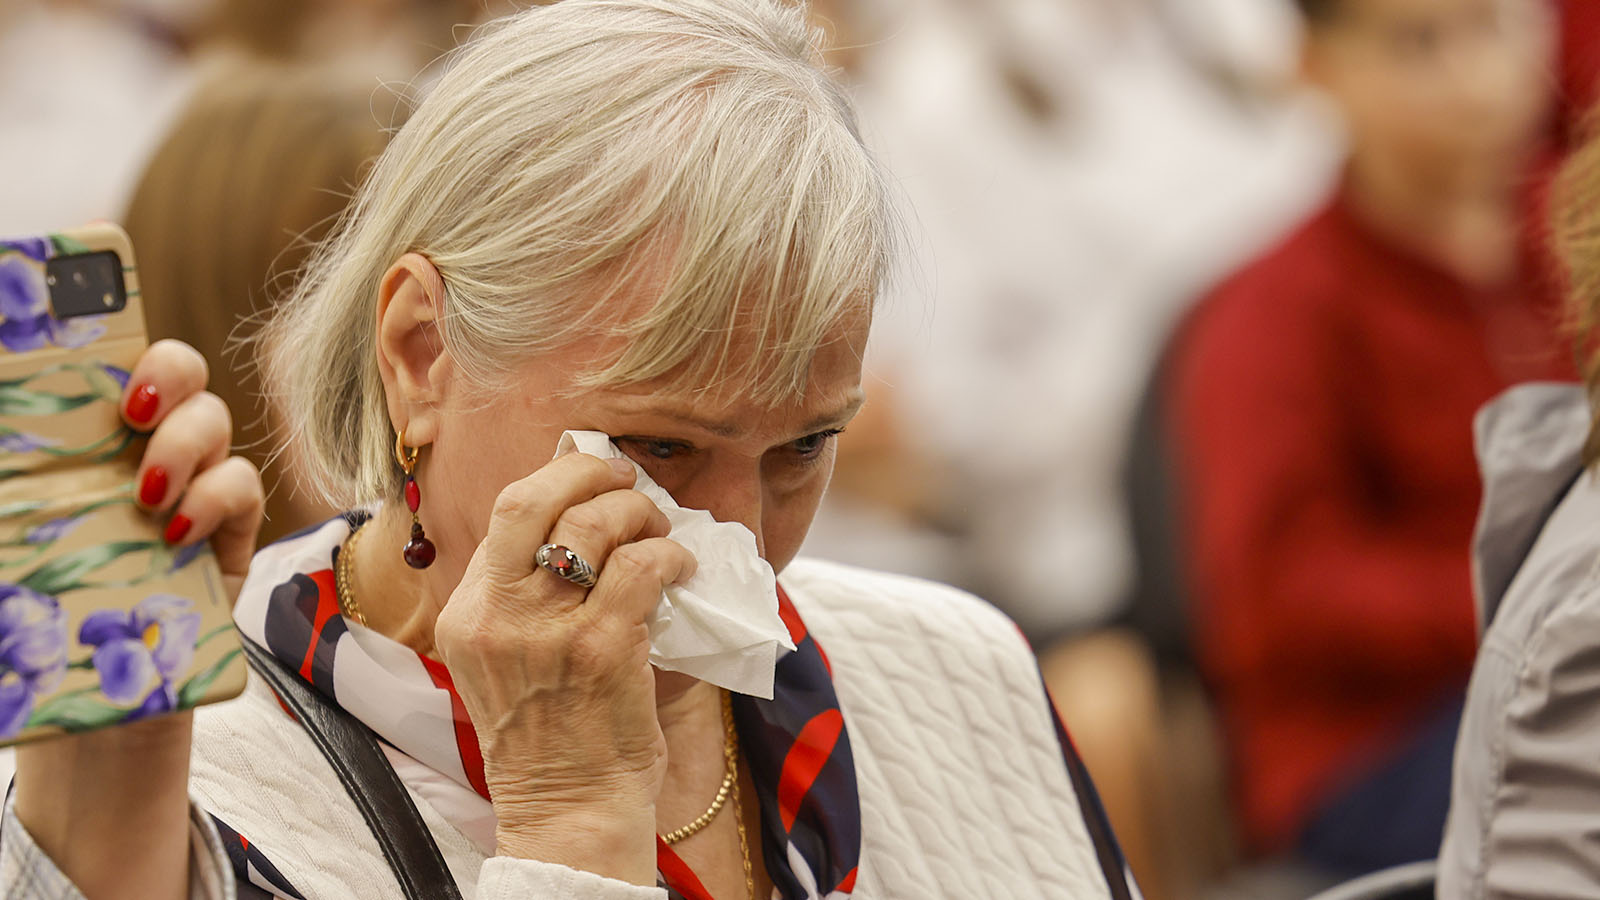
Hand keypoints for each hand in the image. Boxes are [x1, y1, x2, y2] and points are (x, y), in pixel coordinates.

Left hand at [13, 340, 263, 899]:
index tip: (84, 338)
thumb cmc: (31, 627)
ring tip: (147, 495)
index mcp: (78, 439)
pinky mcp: (232, 534)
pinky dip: (216, 497)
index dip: (104, 327)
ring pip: (214, 417)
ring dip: (184, 443)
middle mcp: (138, 449)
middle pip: (175, 367)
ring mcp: (190, 487)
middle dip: (164, 370)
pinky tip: (176, 534)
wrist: (93, 714)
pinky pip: (244, 484)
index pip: (100, 359)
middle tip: (131, 411)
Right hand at [433, 451, 695, 884]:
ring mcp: (546, 631)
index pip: (506, 512)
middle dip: (590, 472)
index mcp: (467, 613)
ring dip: (640, 513)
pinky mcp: (599, 648)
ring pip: (593, 525)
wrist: (569, 810)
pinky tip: (681, 568)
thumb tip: (586, 515)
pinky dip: (670, 555)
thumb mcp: (510, 659)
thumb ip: (530, 596)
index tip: (593, 479)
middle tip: (628, 480)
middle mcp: (496, 615)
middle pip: (533, 499)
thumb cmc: (554, 735)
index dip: (557, 480)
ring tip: (661, 532)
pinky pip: (641, 567)